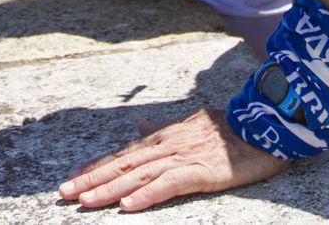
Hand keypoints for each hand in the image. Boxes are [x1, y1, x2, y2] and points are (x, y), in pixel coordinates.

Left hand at [58, 107, 287, 210]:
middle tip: (63, 194)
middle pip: (122, 164)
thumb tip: (138, 125)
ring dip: (108, 189)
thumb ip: (162, 127)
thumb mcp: (191, 123)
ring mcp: (183, 157)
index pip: (123, 153)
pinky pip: (168, 185)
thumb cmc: (230, 128)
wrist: (265, 125)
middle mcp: (167, 145)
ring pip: (138, 175)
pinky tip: (127, 205)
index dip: (96, 166)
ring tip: (84, 202)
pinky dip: (146, 194)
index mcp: (164, 136)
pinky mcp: (201, 171)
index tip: (72, 177)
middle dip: (91, 180)